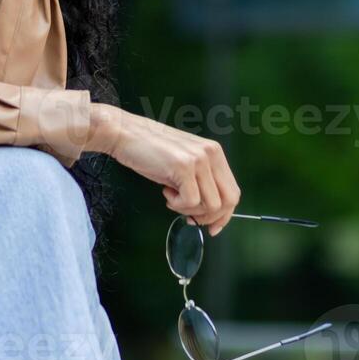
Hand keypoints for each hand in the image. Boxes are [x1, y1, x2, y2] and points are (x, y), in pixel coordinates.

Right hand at [87, 105, 241, 236]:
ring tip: (172, 197)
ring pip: (211, 204)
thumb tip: (209, 212)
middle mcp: (211, 154)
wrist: (125, 133)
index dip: (224, 215)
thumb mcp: (184, 163)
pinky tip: (165, 191)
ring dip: (190, 210)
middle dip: (210, 217)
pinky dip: (177, 205)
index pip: (233, 191)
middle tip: (190, 217)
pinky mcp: (183, 166)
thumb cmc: (150, 151)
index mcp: (215, 152)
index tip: (211, 226)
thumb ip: (201, 181)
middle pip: (228, 201)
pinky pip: (191, 201)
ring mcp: (199, 159)